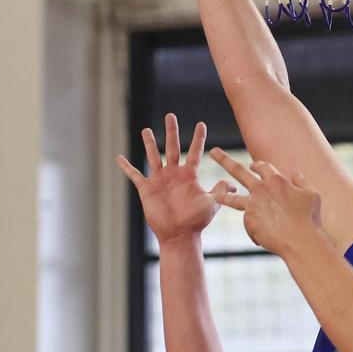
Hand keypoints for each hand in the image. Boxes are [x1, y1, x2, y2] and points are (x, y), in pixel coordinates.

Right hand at [116, 114, 234, 245]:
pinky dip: (126, 167)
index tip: (201, 124)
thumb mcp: (211, 203)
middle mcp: (174, 174)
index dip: (198, 138)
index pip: (194, 151)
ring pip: (153, 156)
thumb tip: (233, 183)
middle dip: (171, 131)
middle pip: (172, 147)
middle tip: (170, 115)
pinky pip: (135, 175)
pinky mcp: (147, 189)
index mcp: (189, 175)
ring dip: (150, 143)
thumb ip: (220, 191)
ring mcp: (160, 180)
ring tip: (146, 130)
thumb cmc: (196, 221)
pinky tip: (119, 157)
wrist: (179, 235)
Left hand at [209, 147, 322, 257]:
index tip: (252, 165)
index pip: (261, 166)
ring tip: (216, 196)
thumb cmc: (309, 218)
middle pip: (238, 171)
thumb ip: (302, 182)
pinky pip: (249, 222)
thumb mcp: (312, 195)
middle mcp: (260, 189)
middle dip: (224, 160)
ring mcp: (252, 205)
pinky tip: (263, 237)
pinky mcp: (249, 221)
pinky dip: (254, 228)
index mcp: (276, 180)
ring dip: (223, 196)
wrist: (300, 241)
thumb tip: (295, 173)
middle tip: (213, 152)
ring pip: (232, 199)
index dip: (257, 165)